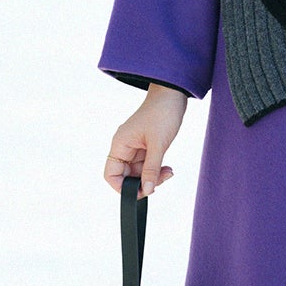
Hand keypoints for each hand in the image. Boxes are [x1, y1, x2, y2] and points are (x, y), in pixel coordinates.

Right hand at [103, 83, 187, 197]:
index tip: (141, 192)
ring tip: (168, 172)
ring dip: (152, 176)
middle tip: (160, 181)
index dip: (122, 187)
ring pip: (139, 171)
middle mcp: (124, 147)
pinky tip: (167, 168)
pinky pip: (147, 164)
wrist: (173, 94)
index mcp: (120, 145)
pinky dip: (156, 169)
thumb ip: (151, 169)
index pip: (111, 174)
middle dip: (142, 182)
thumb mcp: (158, 144)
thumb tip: (147, 190)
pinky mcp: (146, 145)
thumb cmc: (162, 113)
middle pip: (126, 176)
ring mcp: (135, 146)